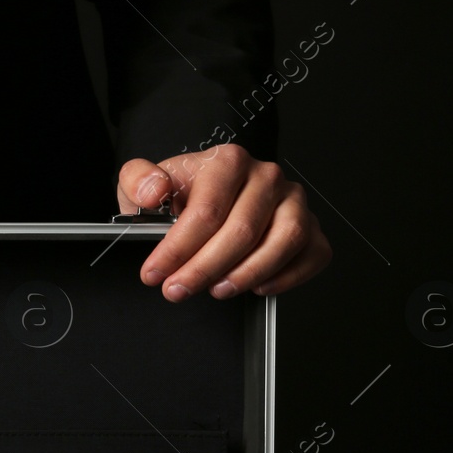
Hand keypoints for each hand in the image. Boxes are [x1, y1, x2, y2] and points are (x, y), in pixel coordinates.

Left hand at [117, 143, 330, 300]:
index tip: (155, 274)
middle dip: (204, 269)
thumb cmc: (178, 195)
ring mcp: (293, 201)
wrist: (203, 197)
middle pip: (242, 230)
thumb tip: (154, 191)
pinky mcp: (310, 225)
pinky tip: (258, 288)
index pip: (207, 211)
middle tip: (177, 290)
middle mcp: (267, 176)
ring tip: (217, 290)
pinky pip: (313, 253)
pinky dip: (289, 276)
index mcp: (228, 162)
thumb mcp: (142, 183)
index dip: (177, 249)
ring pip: (284, 240)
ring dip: (248, 274)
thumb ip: (138, 180)